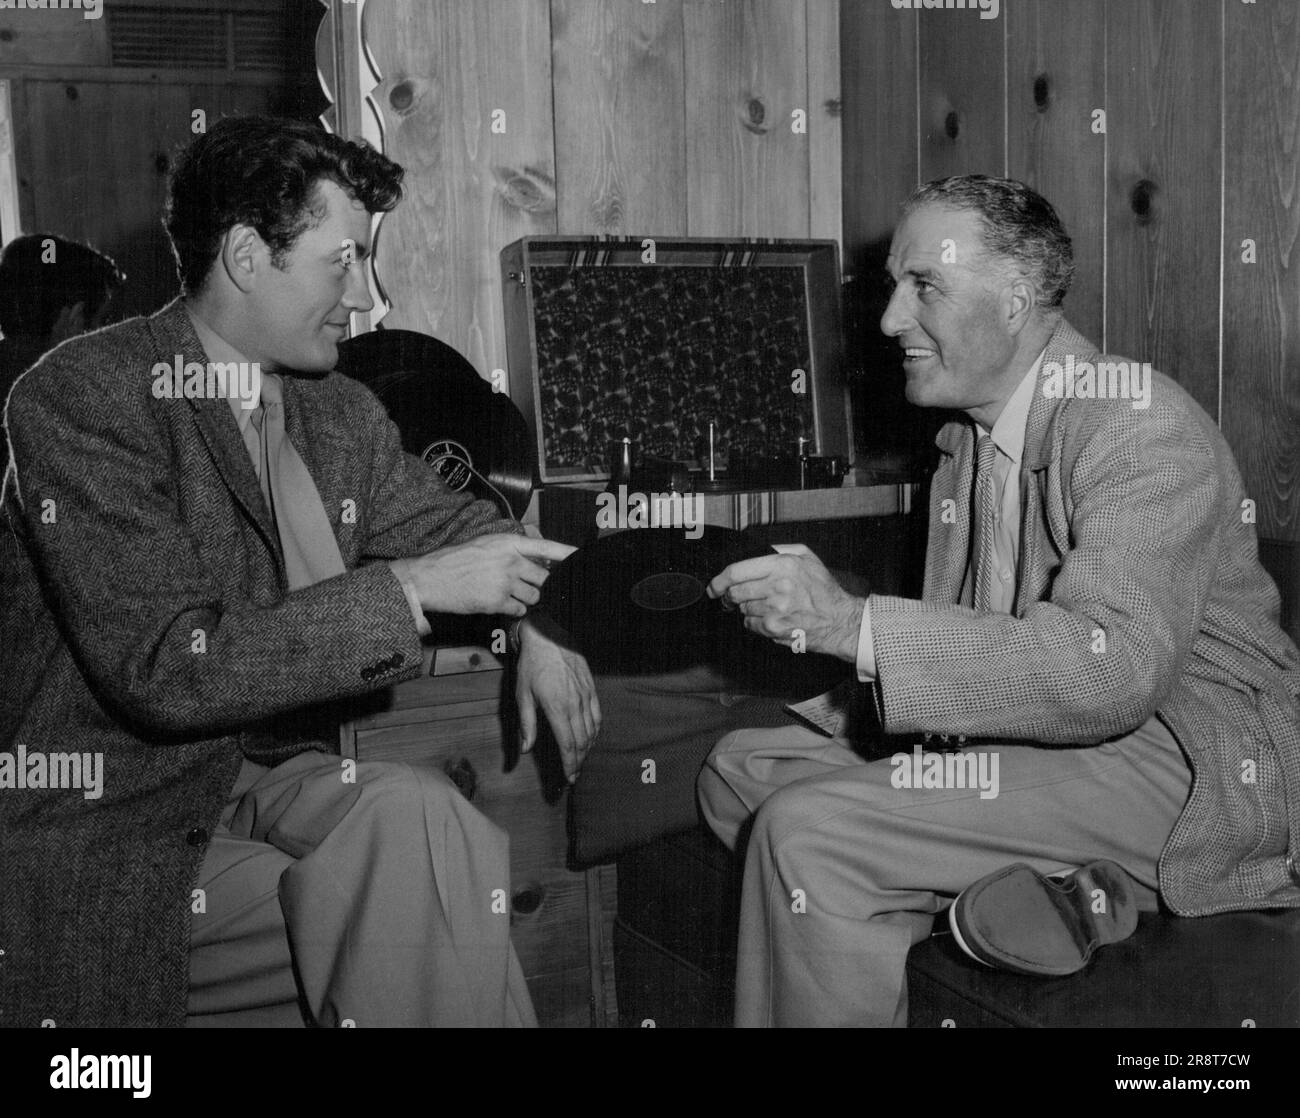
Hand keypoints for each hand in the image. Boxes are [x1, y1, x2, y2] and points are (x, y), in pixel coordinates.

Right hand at [399, 534, 573, 616]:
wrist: (431, 577)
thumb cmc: (455, 561)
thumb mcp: (485, 545)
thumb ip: (511, 550)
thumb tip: (535, 559)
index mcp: (508, 543)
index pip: (546, 547)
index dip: (567, 553)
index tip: (583, 557)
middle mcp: (510, 561)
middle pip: (543, 578)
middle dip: (540, 585)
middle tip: (526, 586)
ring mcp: (505, 582)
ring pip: (534, 597)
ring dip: (526, 599)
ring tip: (506, 594)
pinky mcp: (497, 602)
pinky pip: (520, 610)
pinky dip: (514, 610)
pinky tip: (499, 603)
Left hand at [515, 614, 600, 783]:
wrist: (547, 637)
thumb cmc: (531, 666)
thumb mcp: (522, 694)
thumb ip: (527, 724)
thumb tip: (526, 749)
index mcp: (556, 708)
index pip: (568, 744)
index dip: (570, 764)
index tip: (570, 777)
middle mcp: (574, 703)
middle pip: (582, 741)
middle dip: (579, 760)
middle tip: (574, 773)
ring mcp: (585, 694)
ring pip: (592, 729)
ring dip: (588, 747)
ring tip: (581, 758)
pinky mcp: (591, 686)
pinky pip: (598, 713)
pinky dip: (596, 729)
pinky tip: (591, 736)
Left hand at [708, 543, 862, 660]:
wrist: (839, 620)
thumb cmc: (823, 590)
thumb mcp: (807, 557)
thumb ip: (781, 549)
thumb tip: (757, 551)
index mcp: (782, 565)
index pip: (737, 571)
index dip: (719, 580)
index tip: (714, 586)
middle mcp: (776, 586)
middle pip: (735, 592)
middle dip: (730, 597)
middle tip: (732, 599)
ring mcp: (774, 608)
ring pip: (743, 609)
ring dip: (748, 609)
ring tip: (766, 607)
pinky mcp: (774, 627)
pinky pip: (750, 625)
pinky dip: (755, 623)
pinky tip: (771, 618)